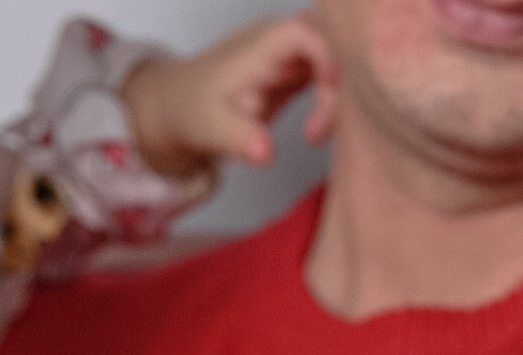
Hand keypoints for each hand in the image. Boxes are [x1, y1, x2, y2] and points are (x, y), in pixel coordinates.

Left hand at [122, 14, 335, 180]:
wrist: (181, 106)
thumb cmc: (193, 110)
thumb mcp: (209, 128)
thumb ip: (238, 138)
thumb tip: (265, 153)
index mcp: (262, 43)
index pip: (308, 32)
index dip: (327, 56)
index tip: (327, 93)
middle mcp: (282, 42)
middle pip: (332, 42)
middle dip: (341, 81)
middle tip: (319, 130)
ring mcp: (292, 56)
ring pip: (337, 60)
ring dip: (339, 97)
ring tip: (314, 136)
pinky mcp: (297, 74)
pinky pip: (330, 77)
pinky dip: (333, 102)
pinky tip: (316, 131)